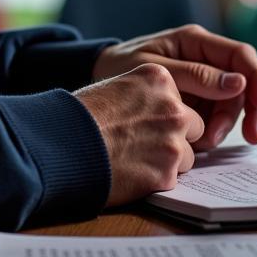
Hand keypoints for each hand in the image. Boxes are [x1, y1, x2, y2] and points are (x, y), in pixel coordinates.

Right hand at [73, 63, 203, 206]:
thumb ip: (145, 95)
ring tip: (135, 156)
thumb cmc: (81, 113)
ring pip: (186, 155)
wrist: (63, 141)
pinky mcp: (167, 172)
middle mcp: (172, 106)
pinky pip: (173, 178)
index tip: (147, 120)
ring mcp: (172, 140)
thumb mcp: (116, 85)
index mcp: (159, 78)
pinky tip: (132, 171)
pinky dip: (156, 178)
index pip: (181, 99)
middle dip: (175, 136)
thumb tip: (156, 112)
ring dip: (167, 159)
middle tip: (145, 141)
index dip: (165, 113)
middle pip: (194, 126)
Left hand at [92, 24, 256, 148]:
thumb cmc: (121, 65)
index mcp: (195, 41)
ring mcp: (202, 81)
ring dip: (224, 126)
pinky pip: (215, 118)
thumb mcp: (154, 70)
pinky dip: (211, 133)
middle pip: (242, 84)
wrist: (98, 77)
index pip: (240, 54)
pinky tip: (197, 142)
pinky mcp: (196, 101)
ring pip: (232, 105)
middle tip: (248, 136)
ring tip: (202, 141)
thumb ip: (195, 75)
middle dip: (247, 110)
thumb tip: (238, 82)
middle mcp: (204, 58)